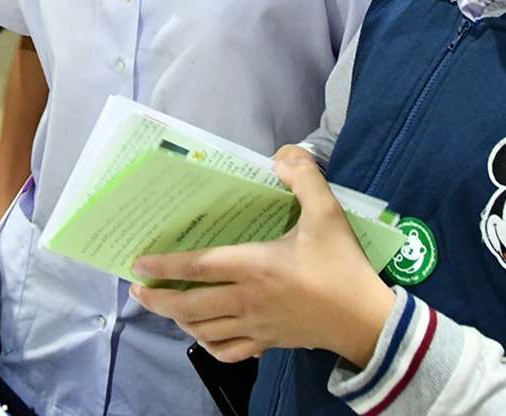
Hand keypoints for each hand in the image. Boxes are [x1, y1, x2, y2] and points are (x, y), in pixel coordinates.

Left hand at [128, 146, 395, 368]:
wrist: (369, 323)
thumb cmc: (343, 267)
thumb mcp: (328, 214)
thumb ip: (305, 178)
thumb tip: (281, 155)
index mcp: (255, 267)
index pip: (199, 267)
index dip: (165, 265)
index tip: (137, 264)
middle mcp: (248, 299)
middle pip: (191, 306)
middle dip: (158, 299)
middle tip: (136, 289)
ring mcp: (257, 326)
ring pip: (205, 330)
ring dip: (178, 319)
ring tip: (164, 305)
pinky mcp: (269, 343)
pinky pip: (229, 351)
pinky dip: (209, 343)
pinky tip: (205, 332)